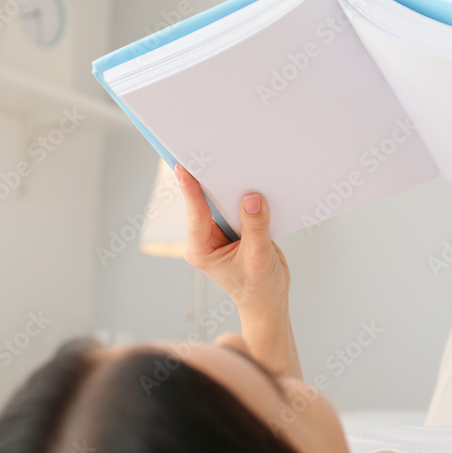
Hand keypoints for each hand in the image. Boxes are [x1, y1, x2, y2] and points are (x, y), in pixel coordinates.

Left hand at [175, 165, 289, 319]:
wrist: (269, 300)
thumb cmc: (258, 288)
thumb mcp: (258, 258)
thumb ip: (255, 228)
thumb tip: (253, 199)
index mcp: (201, 249)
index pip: (195, 214)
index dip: (190, 190)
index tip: (182, 168)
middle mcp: (206, 237)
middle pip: (206, 201)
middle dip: (211, 180)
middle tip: (210, 153)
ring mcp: (220, 230)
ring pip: (223, 200)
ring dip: (232, 184)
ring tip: (236, 160)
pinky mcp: (236, 224)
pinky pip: (239, 204)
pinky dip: (247, 194)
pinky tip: (255, 180)